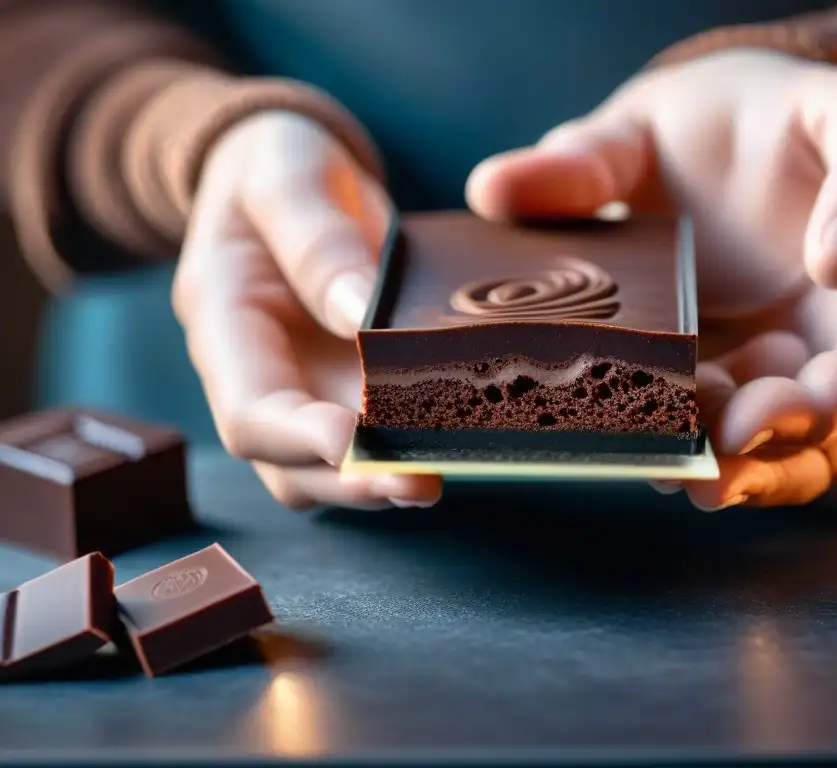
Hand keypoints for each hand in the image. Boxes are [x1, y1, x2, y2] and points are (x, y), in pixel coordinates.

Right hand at [173, 111, 440, 509]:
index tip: (354, 442)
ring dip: (378, 482)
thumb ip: (317, 239)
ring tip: (444, 471)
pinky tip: (455, 442)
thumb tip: (359, 318)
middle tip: (421, 483)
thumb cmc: (274, 168)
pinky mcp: (342, 390)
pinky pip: (367, 439)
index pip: (248, 409)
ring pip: (326, 470)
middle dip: (350, 482)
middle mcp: (255, 374)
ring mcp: (301, 390)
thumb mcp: (288, 178)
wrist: (281, 175)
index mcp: (222, 321)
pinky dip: (404, 450)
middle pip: (287, 464)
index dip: (298, 437)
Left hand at [467, 50, 836, 507]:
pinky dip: (764, 465)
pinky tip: (701, 478)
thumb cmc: (681, 146)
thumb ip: (578, 165)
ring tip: (714, 476)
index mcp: (830, 127)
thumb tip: (492, 191)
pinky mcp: (819, 376)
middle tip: (762, 422)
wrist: (713, 185)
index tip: (830, 263)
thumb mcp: (625, 142)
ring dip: (804, 448)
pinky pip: (817, 434)